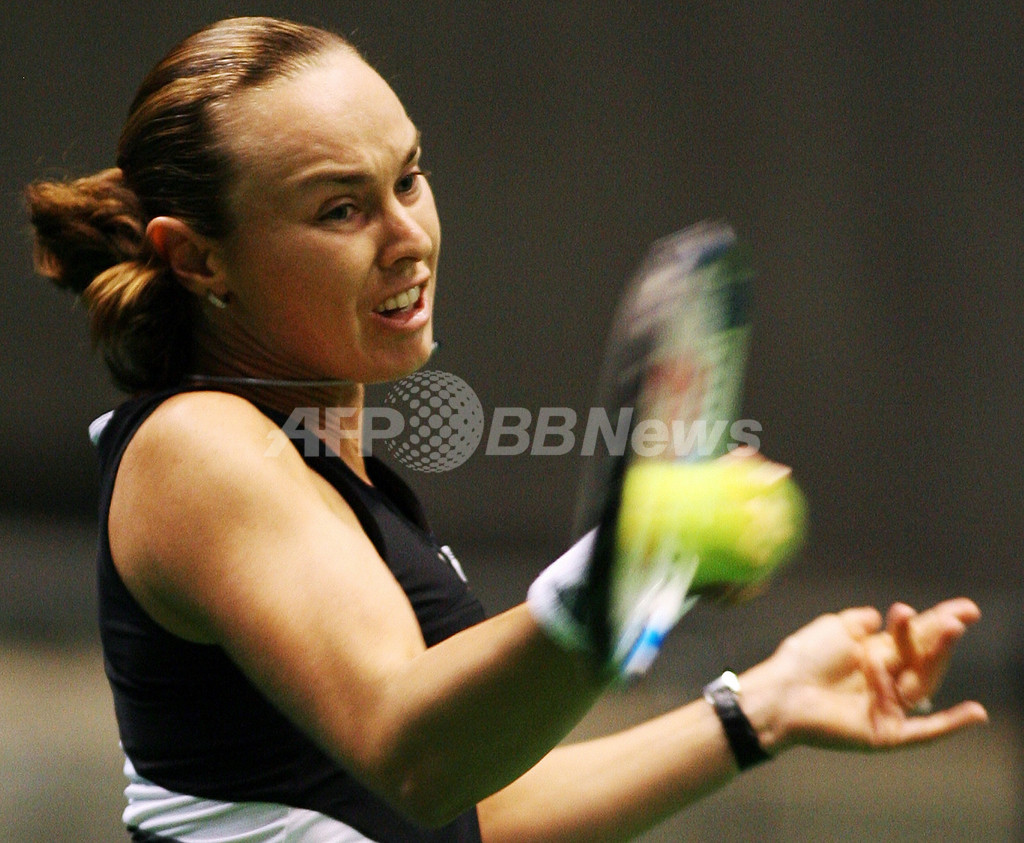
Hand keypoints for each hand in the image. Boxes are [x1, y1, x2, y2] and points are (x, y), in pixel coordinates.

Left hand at [757, 598, 987, 751]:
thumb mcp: (833, 629)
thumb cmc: (802, 659)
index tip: (966, 607)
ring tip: (948, 631)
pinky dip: (950, 725)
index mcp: (877, 654)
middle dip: (942, 636)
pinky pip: (924, 732)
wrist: (780, 691)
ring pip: (924, 683)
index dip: (938, 622)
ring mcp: (889, 707)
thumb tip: (877, 615)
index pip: (916, 637)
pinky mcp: (885, 733)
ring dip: (938, 658)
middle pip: (923, 658)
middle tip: (959, 617)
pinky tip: (977, 713)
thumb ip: (858, 622)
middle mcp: (888, 680)